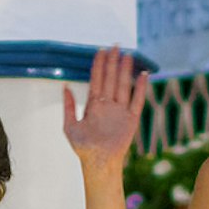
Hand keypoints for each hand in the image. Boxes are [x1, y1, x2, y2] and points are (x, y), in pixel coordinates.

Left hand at [59, 46, 142, 166]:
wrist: (98, 162)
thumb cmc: (83, 148)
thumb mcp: (70, 126)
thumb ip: (68, 107)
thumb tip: (65, 86)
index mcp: (94, 105)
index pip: (97, 80)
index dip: (99, 65)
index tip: (100, 50)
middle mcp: (108, 105)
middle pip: (111, 79)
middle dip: (112, 62)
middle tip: (115, 46)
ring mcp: (120, 111)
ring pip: (123, 85)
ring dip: (125, 71)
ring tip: (127, 55)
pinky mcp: (131, 119)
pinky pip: (137, 101)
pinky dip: (141, 88)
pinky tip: (143, 75)